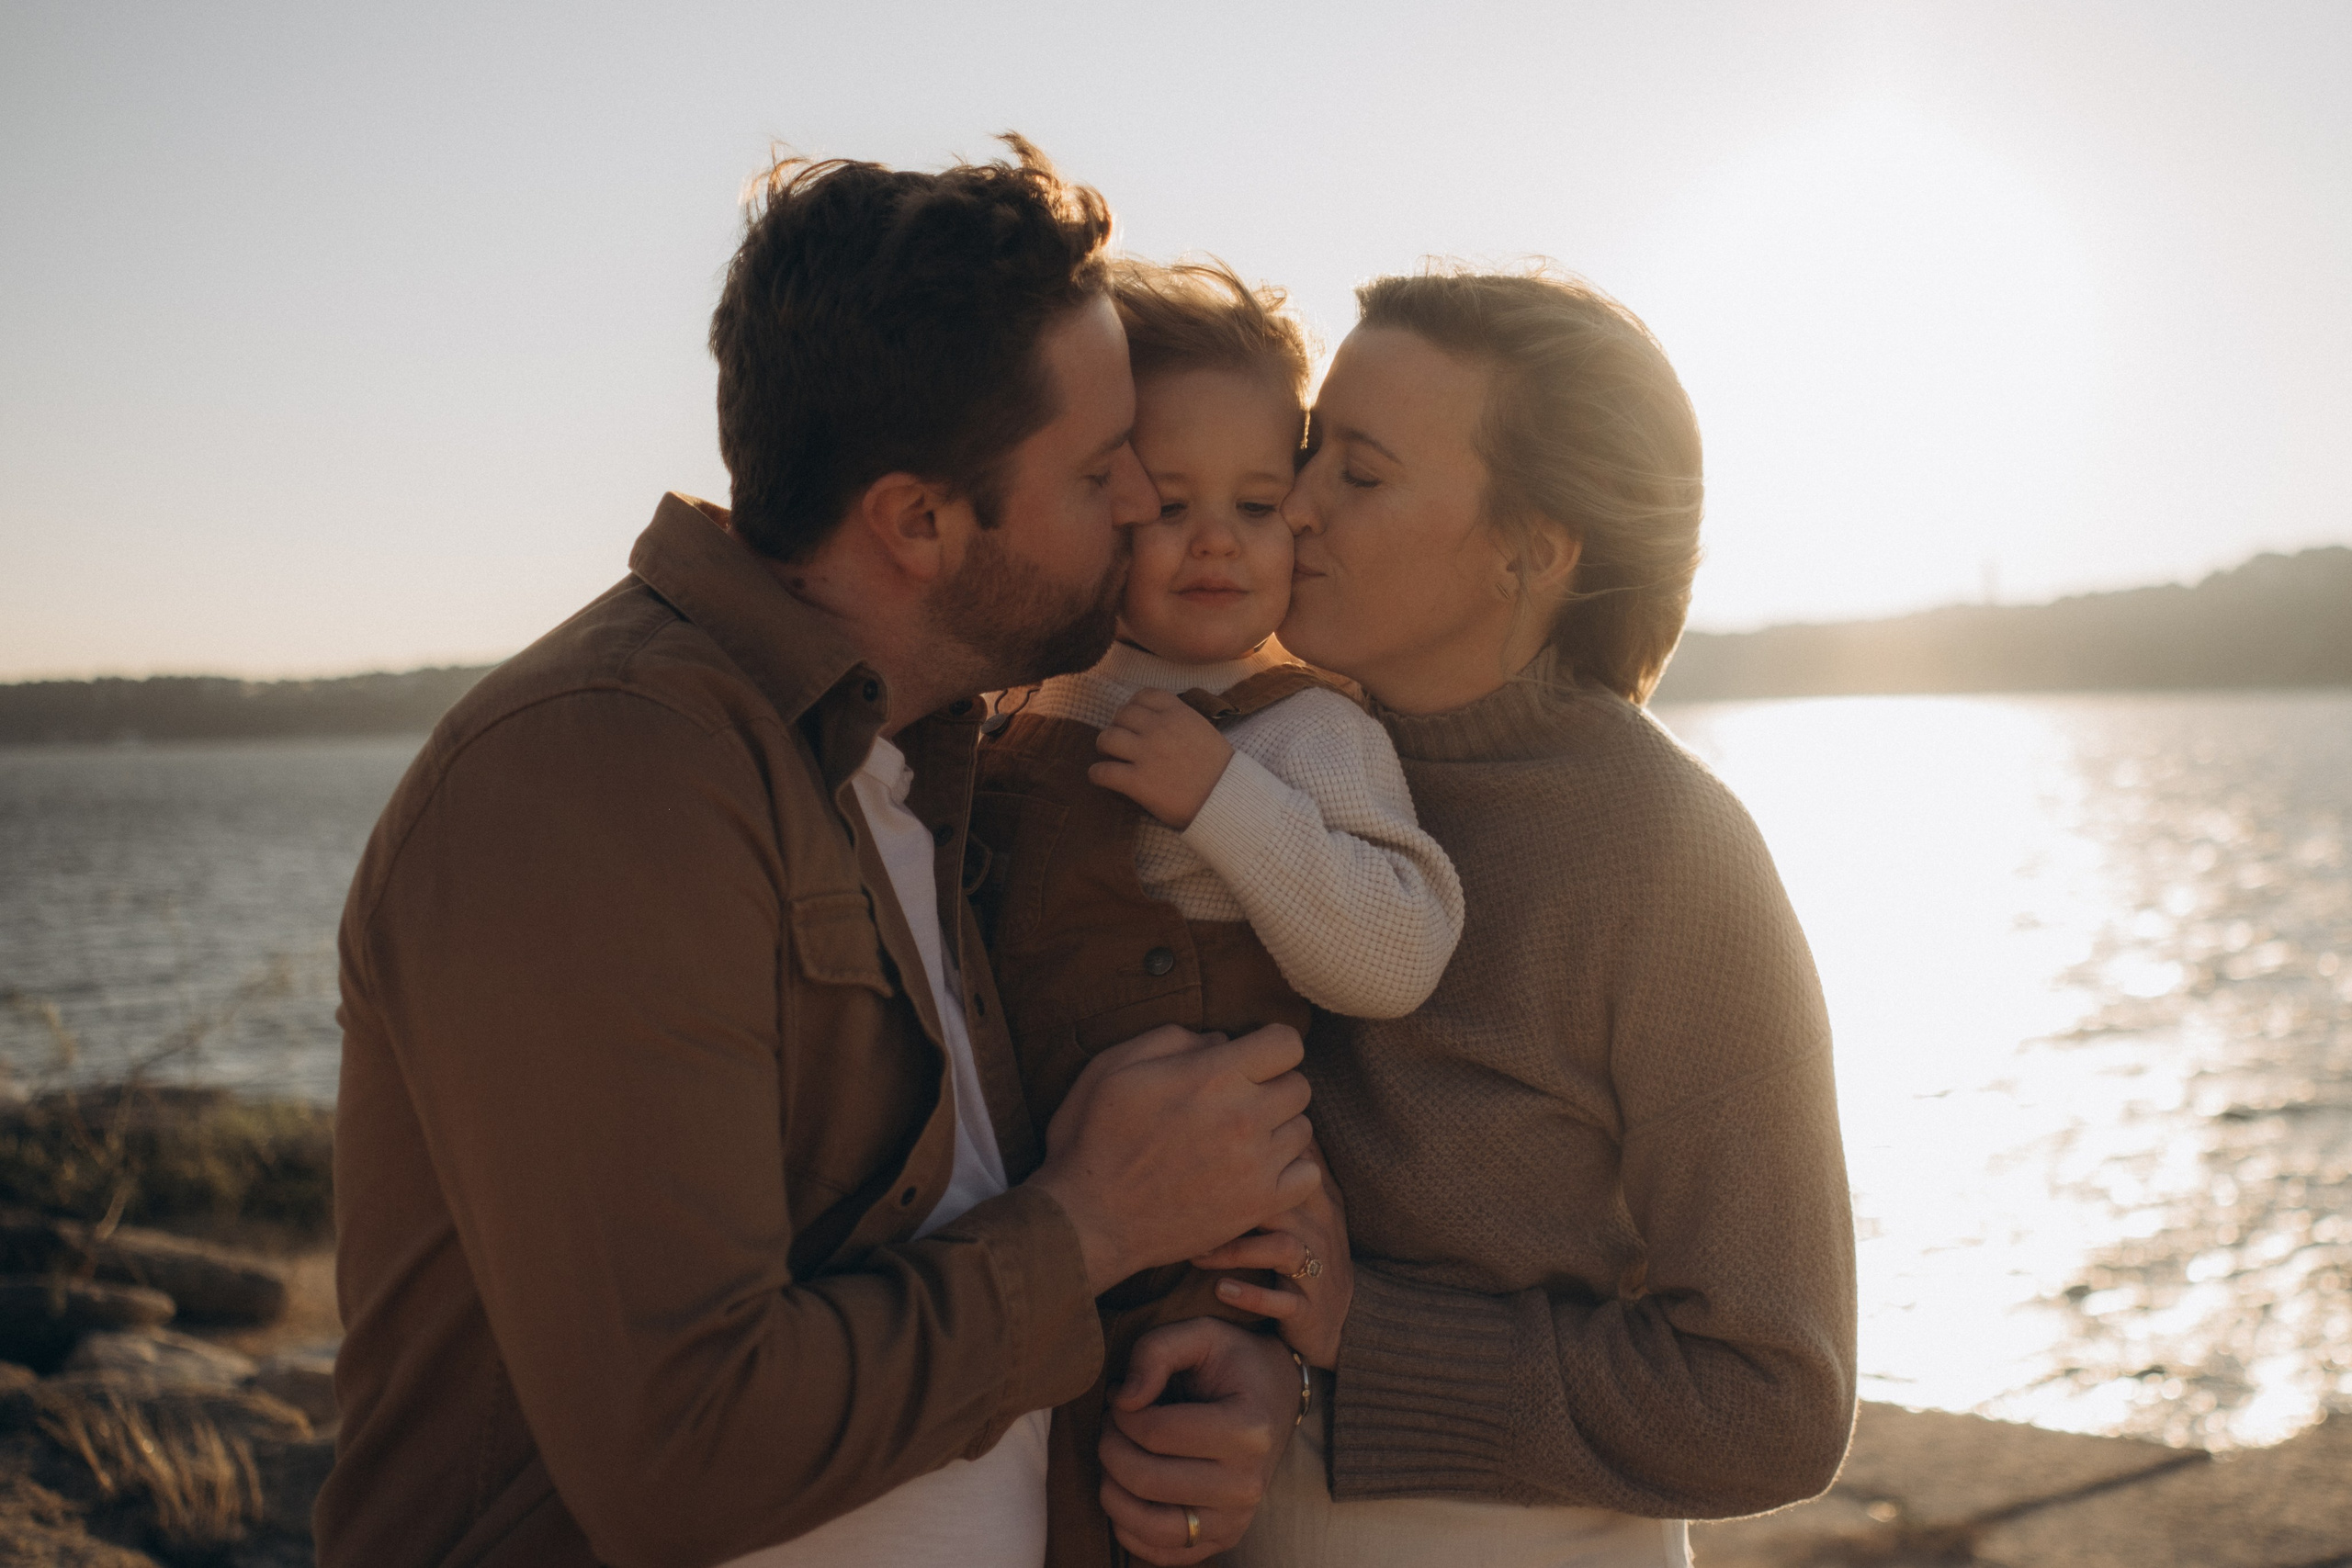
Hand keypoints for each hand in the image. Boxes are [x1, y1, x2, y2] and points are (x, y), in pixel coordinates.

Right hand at [1030, 1025, 1318, 1294]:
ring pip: (1303, 1130)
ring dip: (1279, 1129)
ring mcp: (1256, 1165)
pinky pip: (1308, 1177)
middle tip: (1239, 1102)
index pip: (1287, 1043)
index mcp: (1212, 1076)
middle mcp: (1244, 1117)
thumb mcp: (1114, 1067)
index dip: (1270, 1046)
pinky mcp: (1258, 1205)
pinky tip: (1258, 1170)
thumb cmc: (1094, 1138)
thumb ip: (1172, 1039)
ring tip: (1241, 1140)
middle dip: (1273, 1086)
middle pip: (1300, 1085)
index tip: (1250, 1059)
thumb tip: (1221, 1040)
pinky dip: (1290, 1171)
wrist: (1088, 1219)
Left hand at [1089, 690, 1234, 828]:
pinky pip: (1103, 771)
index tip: (1133, 719)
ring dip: (1104, 747)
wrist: (1226, 800)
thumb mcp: (1203, 731)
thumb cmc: (1219, 769)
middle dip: (1117, 727)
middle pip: (1121, 715)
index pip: (1143, 696)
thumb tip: (1157, 719)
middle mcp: (1159, 728)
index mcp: (1178, 713)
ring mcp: (1147, 754)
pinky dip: (1097, 774)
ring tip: (1110, 756)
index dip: (1133, 706)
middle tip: (1120, 742)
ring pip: (1106, 738)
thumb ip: (1179, 720)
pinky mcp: (1138, 782)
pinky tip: (1102, 777)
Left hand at [1100, 1318, 1298, 1564]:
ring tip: (1116, 1456)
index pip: (1154, 1434)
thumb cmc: (1234, 1362)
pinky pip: (1159, 1553)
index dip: (1120, 1413)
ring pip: (1147, 1525)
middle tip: (1111, 1424)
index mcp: (1248, 1429)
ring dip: (1112, 1489)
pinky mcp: (1222, 1540)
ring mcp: (1236, 1519)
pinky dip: (1128, 1526)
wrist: (1276, 1397)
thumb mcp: (1200, 1334)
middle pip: (1145, 1480)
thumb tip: (1123, 1398)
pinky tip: (1127, 1490)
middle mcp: (1247, 1483)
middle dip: (1109, 1447)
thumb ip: (1156, 1351)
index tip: (1120, 1396)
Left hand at [1193, 1140, 1353, 1367]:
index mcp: (1316, 1197)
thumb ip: (1282, 1164)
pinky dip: (1250, 1295)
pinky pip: (1282, 1301)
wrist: (1337, 1318)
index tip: (1204, 1153)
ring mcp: (1318, 1268)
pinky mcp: (1310, 1308)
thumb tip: (1254, 1111)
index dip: (1254, 1154)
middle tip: (1185, 1206)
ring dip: (1233, 1250)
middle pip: (1283, 1198)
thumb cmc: (1308, 1250)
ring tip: (1196, 1255)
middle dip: (1233, 1201)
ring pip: (1280, 1248)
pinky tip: (1220, 1290)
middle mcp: (1321, 1228)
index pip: (1293, 1159)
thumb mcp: (1303, 1205)